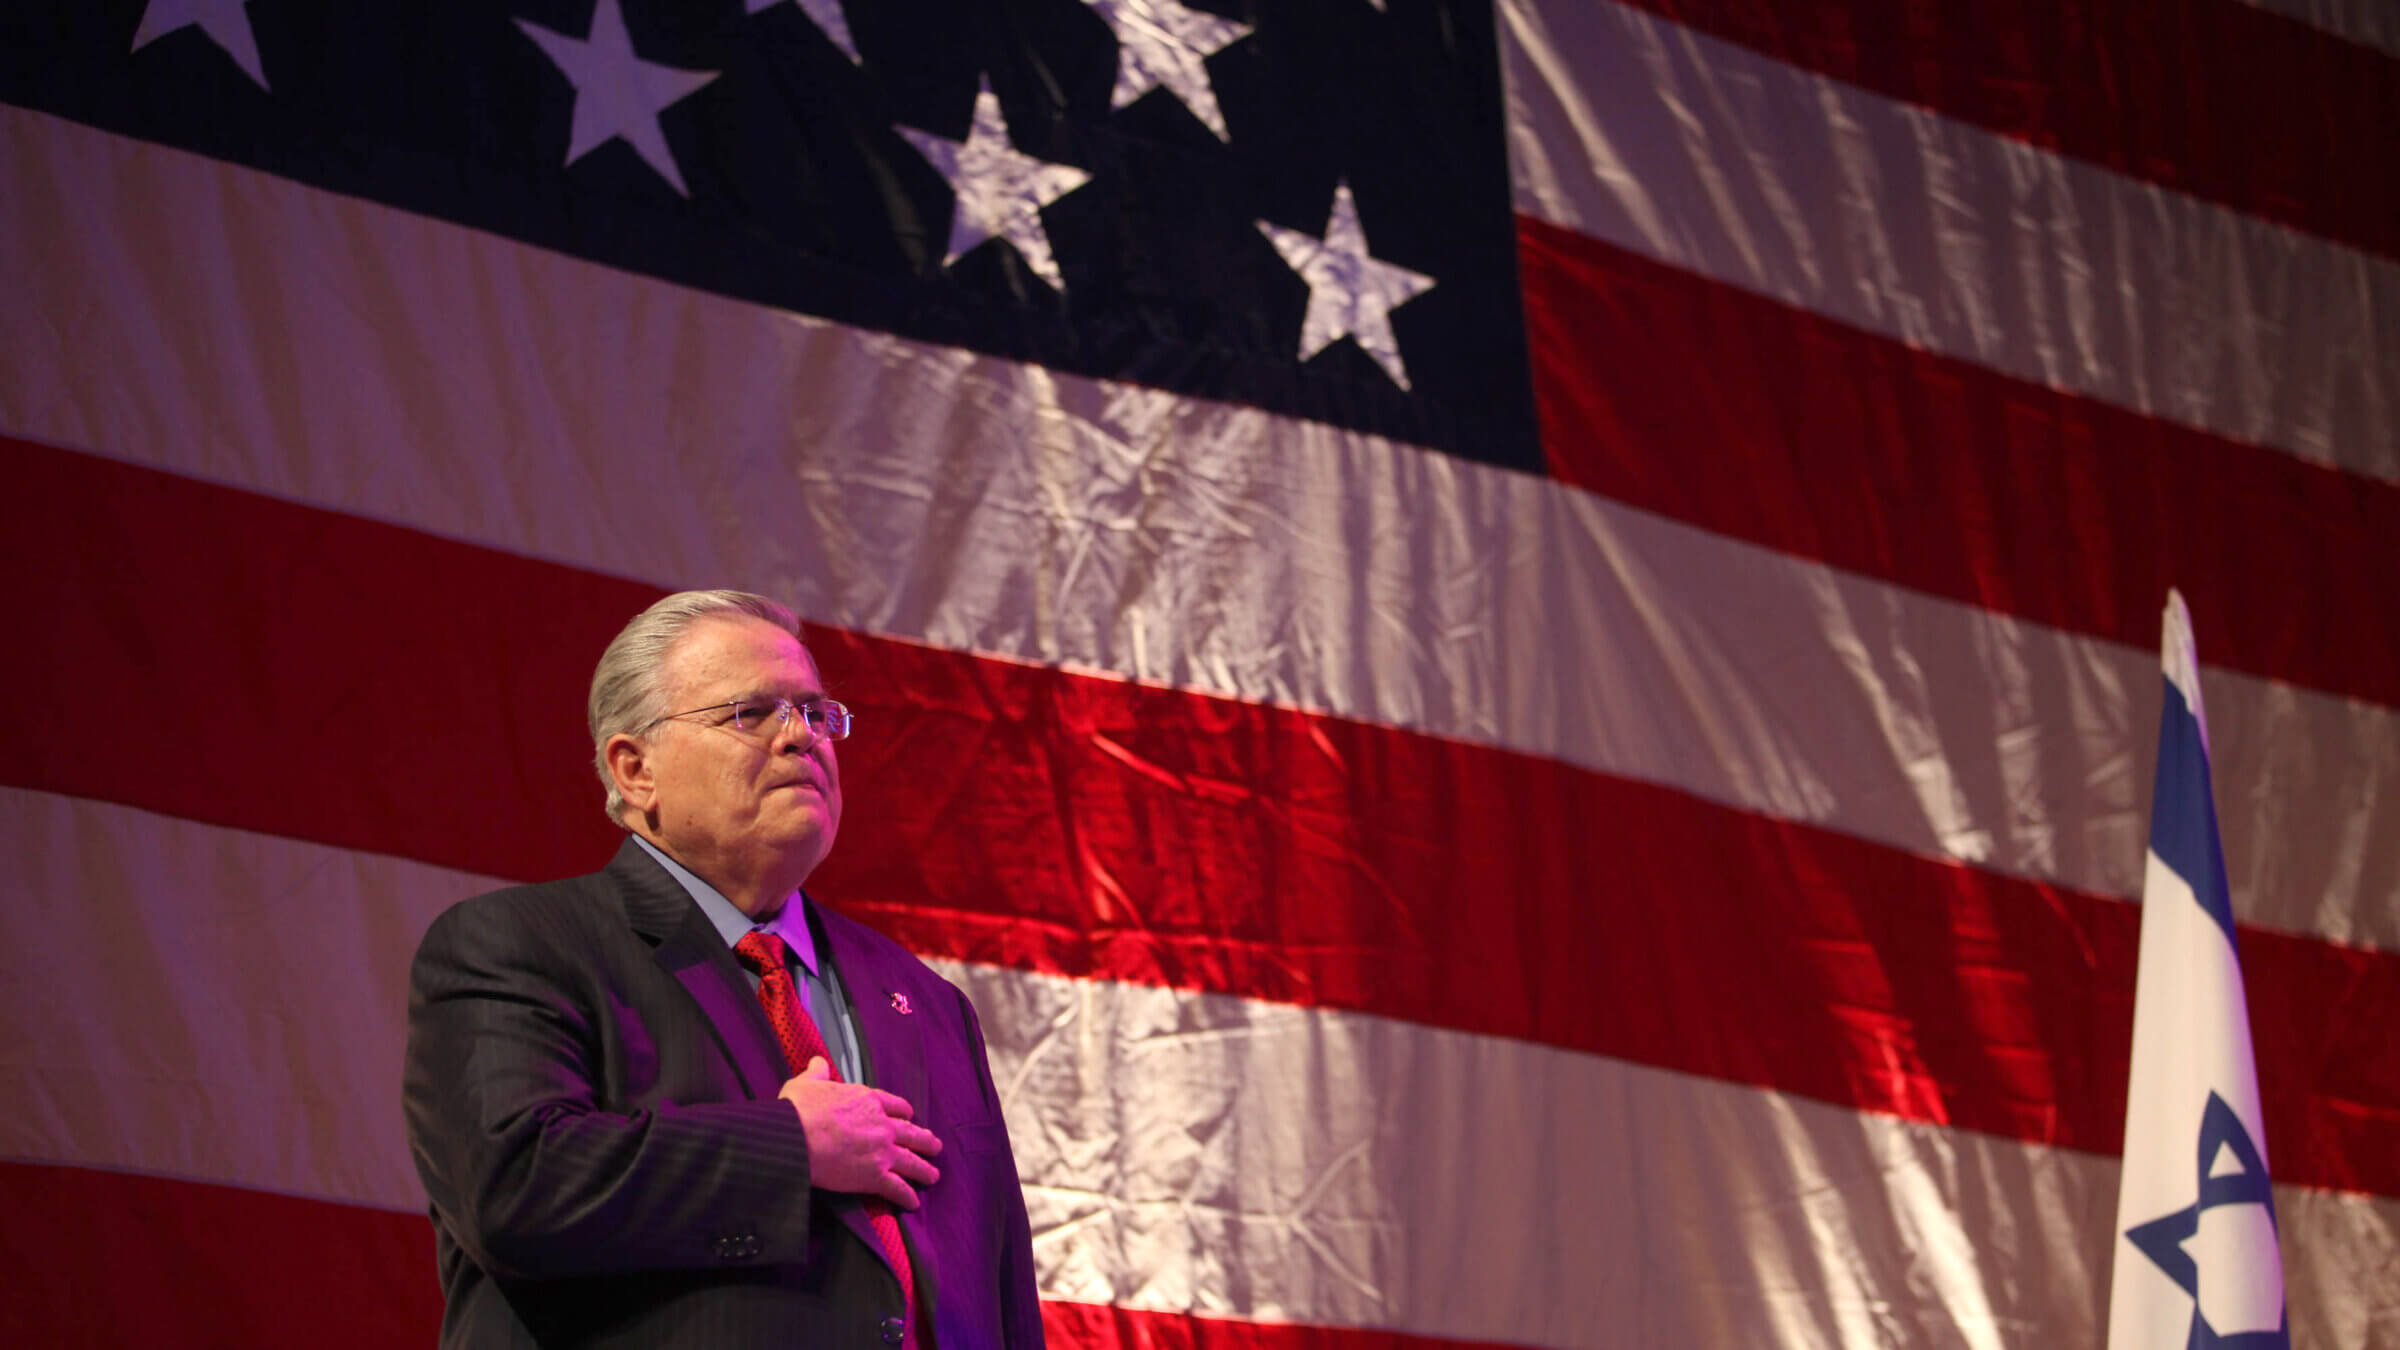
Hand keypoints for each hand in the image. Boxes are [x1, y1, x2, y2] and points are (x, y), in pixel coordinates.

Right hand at [777, 1058, 942, 1209]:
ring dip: (924, 1169)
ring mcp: (882, 1150)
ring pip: (911, 1161)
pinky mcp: (875, 1175)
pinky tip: (913, 1203)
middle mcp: (881, 1124)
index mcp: (867, 1100)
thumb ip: (817, 1073)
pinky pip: (897, 1188)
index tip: (909, 1117)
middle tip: (935, 1146)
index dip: (904, 1113)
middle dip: (924, 1140)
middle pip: (910, 1132)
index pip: (895, 1106)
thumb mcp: (806, 1084)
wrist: (794, 1137)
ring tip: (933, 1176)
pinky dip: (907, 1197)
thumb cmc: (797, 1110)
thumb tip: (817, 1061)